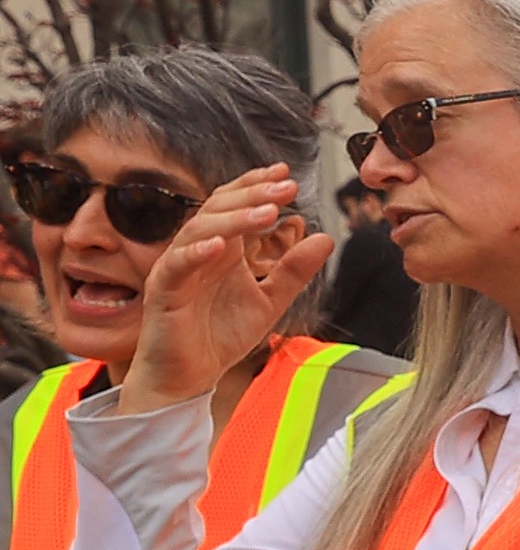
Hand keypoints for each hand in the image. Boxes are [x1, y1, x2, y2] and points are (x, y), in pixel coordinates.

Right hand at [119, 170, 327, 415]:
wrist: (190, 376)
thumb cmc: (222, 335)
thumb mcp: (271, 301)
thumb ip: (295, 270)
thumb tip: (325, 237)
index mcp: (223, 249)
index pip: (234, 205)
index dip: (255, 185)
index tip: (284, 173)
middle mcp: (198, 251)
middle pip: (219, 209)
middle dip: (252, 194)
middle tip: (286, 186)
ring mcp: (178, 268)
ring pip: (199, 230)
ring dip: (234, 219)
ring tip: (267, 212)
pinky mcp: (163, 292)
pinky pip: (177, 266)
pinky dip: (197, 252)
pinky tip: (221, 246)